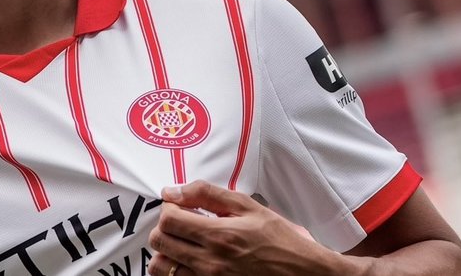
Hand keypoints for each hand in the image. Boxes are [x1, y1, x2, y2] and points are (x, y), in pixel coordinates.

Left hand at [147, 180, 340, 275]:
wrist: (301, 272)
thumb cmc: (278, 238)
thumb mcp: (247, 206)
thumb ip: (207, 194)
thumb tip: (173, 191)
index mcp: (218, 235)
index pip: (168, 219)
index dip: (169, 208)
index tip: (180, 206)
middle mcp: (209, 262)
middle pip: (159, 242)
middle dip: (165, 227)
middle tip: (181, 223)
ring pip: (161, 267)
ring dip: (166, 251)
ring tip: (182, 243)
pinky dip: (176, 269)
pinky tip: (189, 259)